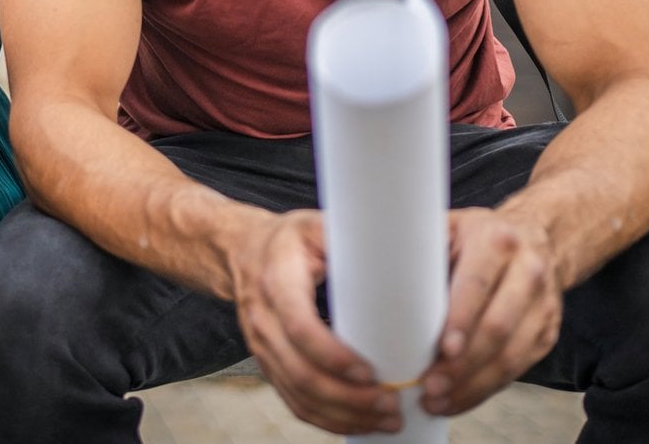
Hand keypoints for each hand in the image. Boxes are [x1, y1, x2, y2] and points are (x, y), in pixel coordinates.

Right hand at [229, 210, 400, 435]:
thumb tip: (404, 255)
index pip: (298, 326)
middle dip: (347, 397)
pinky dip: (326, 419)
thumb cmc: (289, 239)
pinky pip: (293, 400)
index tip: (370, 371)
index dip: (332, 355)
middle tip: (390, 404)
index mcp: (276, 278)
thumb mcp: (317, 225)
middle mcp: (263, 317)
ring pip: (297, 393)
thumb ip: (352, 241)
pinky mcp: (268, 363)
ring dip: (342, 414)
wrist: (244, 252)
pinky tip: (357, 423)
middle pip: (299, 371)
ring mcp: (261, 345)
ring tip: (385, 419)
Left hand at [420, 207, 563, 415]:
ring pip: (511, 356)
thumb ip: (417, 251)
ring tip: (438, 400)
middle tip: (430, 386)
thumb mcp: (447, 228)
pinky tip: (459, 399)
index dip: (460, 320)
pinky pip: (517, 368)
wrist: (536, 240)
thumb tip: (366, 276)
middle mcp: (527, 272)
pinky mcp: (546, 334)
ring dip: (472, 385)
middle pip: (497, 327)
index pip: (478, 285)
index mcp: (496, 242)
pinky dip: (485, 389)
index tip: (441, 349)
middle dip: (462, 364)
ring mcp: (542, 306)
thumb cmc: (476, 238)